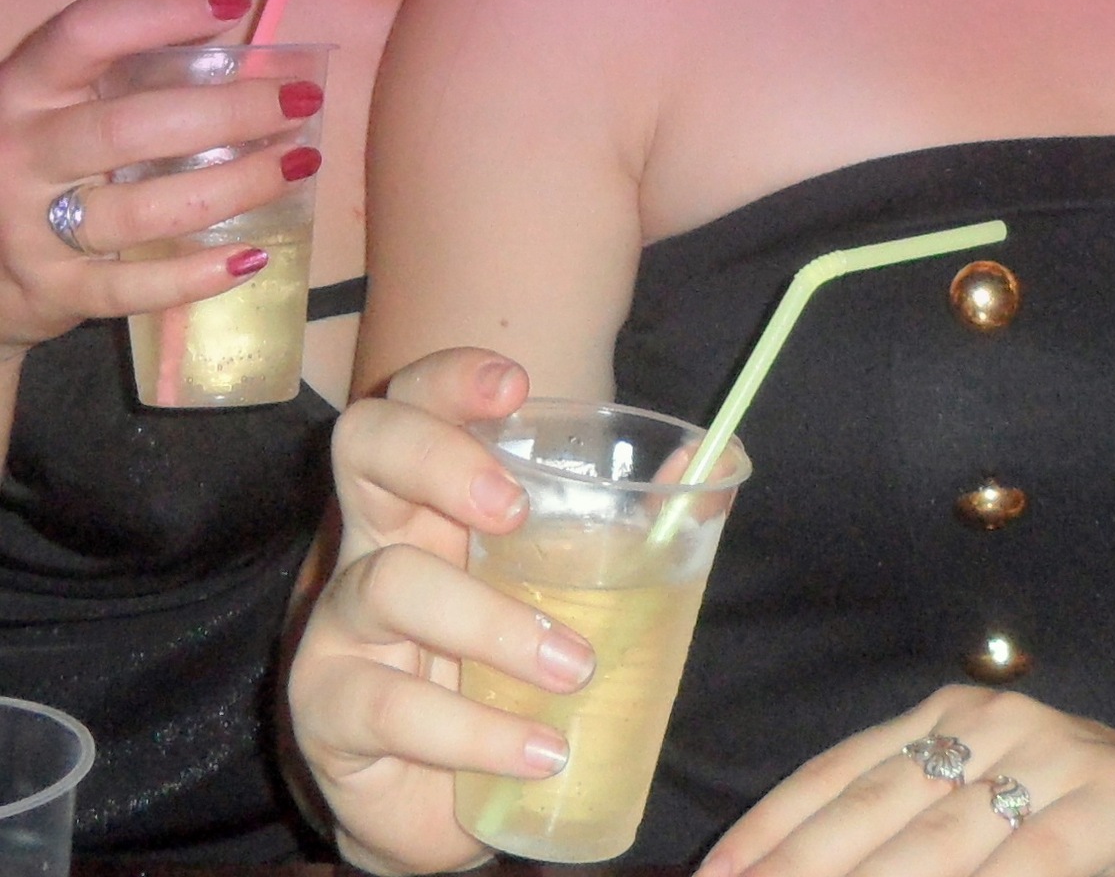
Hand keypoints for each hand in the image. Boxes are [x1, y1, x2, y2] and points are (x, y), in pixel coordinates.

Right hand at [0, 0, 321, 360]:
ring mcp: (32, 228)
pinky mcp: (55, 290)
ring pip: (143, 209)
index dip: (160, 11)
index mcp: (26, 89)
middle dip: (228, 112)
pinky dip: (197, 276)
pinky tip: (253, 256)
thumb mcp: (67, 104)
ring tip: (299, 164)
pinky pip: (134, 287)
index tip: (233, 5)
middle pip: (129, 127)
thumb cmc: (50, 163)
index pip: (86, 32)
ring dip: (234, 187)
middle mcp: (21, 153)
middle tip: (299, 103)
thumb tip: (236, 40)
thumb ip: (131, 73)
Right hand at [289, 348, 595, 875]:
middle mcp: (373, 540)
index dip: (451, 379)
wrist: (436, 809)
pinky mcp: (330, 710)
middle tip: (513, 508)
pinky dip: (477, 732)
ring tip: (572, 666)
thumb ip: (629, 531)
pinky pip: (391, 708)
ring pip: (389, 583)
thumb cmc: (500, 676)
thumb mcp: (560, 597)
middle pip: (365, 445)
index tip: (514, 387)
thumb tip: (709, 467)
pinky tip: (542, 750)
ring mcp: (340, 623)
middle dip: (437, 457)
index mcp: (428, 497)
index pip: (414, 401)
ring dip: (490, 623)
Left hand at [697, 687, 1114, 876]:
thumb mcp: (986, 812)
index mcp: (943, 719)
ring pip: (943, 844)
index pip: (836, 774)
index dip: (771, 830)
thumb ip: (908, 834)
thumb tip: (804, 869)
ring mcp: (1055, 755)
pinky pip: (1036, 862)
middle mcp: (989, 723)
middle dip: (803, 869)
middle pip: (874, 810)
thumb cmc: (1077, 820)